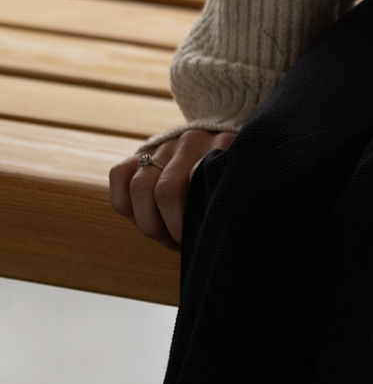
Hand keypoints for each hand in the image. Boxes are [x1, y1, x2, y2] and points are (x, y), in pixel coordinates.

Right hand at [109, 130, 236, 250]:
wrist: (220, 141)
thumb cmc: (233, 177)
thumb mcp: (242, 183)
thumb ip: (235, 196)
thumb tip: (220, 229)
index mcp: (223, 148)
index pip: (200, 183)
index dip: (193, 219)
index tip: (202, 237)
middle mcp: (191, 142)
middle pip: (166, 191)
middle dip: (170, 228)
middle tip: (181, 242)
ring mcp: (165, 144)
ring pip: (139, 186)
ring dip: (148, 222)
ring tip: (164, 237)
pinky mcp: (142, 150)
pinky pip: (119, 174)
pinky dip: (126, 204)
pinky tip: (143, 218)